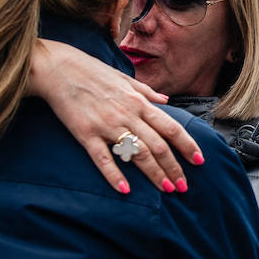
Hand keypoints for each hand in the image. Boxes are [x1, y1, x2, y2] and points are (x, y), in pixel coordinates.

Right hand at [29, 38, 203, 193]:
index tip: (199, 161)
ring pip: (137, 154)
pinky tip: (125, 190)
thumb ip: (147, 92)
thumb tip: (165, 100)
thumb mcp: (125, 78)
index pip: (172, 128)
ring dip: (154, 174)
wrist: (58, 68)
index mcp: (139, 102)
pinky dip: (115, 175)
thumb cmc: (92, 72)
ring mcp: (107, 125)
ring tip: (166, 189)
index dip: (188, 146)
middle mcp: (128, 114)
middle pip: (158, 146)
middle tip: (183, 186)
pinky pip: (103, 159)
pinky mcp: (86, 134)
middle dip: (174, 168)